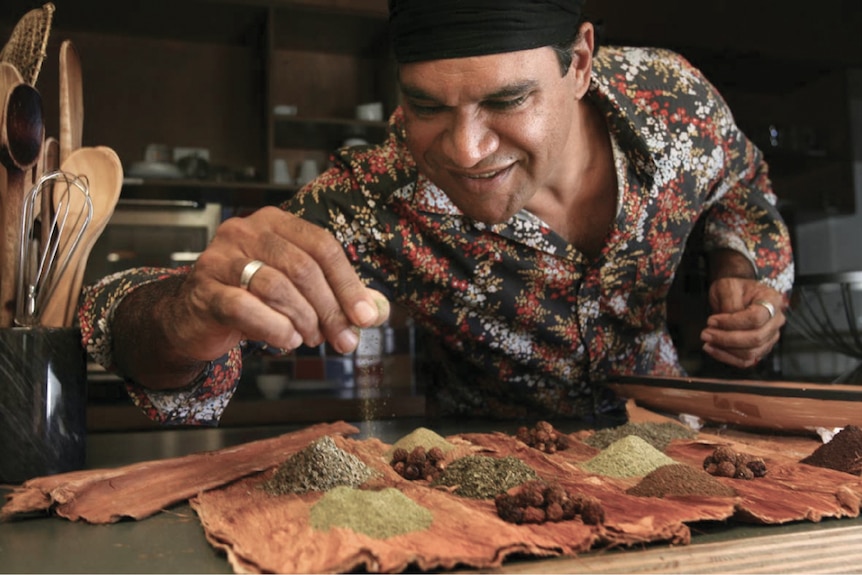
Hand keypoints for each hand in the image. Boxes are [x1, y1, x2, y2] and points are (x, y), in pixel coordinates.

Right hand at [162, 207, 389, 362]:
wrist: (192, 318)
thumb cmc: (250, 298)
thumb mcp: (295, 291)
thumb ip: (334, 295)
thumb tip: (374, 312)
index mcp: (274, 222)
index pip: (322, 246)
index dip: (348, 283)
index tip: (365, 317)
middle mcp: (245, 231)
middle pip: (302, 267)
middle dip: (330, 308)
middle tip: (344, 339)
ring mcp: (220, 259)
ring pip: (277, 287)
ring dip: (304, 320)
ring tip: (312, 339)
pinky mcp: (204, 290)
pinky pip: (246, 308)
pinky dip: (274, 328)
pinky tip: (286, 340)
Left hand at [700, 277, 784, 368]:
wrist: (736, 293)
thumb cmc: (734, 288)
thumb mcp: (728, 287)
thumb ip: (730, 303)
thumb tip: (725, 324)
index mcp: (772, 301)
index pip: (756, 318)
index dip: (732, 322)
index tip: (711, 320)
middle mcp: (776, 320)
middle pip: (755, 338)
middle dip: (726, 339)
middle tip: (705, 333)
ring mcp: (771, 337)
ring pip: (751, 353)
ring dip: (726, 350)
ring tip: (707, 341)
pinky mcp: (761, 349)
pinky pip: (747, 361)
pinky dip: (728, 358)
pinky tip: (713, 349)